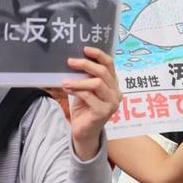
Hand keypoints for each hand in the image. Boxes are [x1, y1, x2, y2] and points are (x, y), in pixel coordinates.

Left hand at [64, 46, 122, 160]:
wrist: (84, 132)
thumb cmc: (84, 109)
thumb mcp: (86, 90)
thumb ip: (86, 77)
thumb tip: (74, 60)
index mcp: (114, 84)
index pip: (110, 64)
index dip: (98, 55)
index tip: (85, 49)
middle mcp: (116, 92)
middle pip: (103, 72)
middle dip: (86, 65)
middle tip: (70, 61)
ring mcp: (112, 103)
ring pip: (96, 84)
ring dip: (78, 81)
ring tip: (65, 81)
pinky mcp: (103, 112)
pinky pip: (89, 96)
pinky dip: (76, 91)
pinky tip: (67, 89)